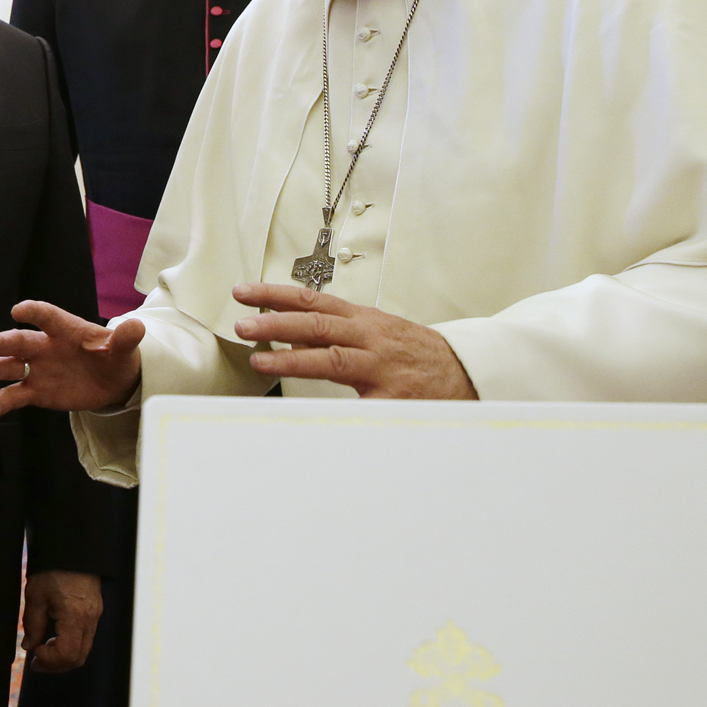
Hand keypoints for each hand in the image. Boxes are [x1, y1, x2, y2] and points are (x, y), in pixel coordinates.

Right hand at [0, 301, 144, 420]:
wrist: (113, 381)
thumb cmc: (115, 356)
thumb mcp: (124, 349)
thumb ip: (125, 339)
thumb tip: (137, 327)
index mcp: (65, 329)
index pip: (46, 316)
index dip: (33, 312)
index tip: (18, 311)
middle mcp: (45, 346)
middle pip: (20, 341)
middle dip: (1, 343)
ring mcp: (38, 369)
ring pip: (11, 366)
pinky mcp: (36, 391)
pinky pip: (14, 396)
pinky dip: (0, 404)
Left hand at [22, 570, 102, 672]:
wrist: (72, 549)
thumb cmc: (54, 569)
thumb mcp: (35, 596)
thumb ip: (32, 625)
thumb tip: (29, 646)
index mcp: (74, 617)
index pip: (67, 654)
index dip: (49, 661)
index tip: (34, 654)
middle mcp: (89, 620)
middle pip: (78, 658)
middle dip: (56, 665)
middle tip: (37, 663)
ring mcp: (94, 616)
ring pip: (83, 650)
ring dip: (63, 657)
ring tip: (43, 652)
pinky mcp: (95, 612)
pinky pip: (85, 638)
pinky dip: (70, 645)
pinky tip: (55, 639)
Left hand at [234, 282, 477, 399]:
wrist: (465, 373)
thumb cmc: (413, 354)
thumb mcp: (374, 333)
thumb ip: (334, 333)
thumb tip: (289, 334)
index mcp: (362, 320)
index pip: (311, 300)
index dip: (275, 294)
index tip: (243, 292)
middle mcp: (369, 338)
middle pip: (316, 324)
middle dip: (274, 322)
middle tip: (242, 324)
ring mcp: (380, 368)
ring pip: (331, 359)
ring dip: (292, 358)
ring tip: (259, 360)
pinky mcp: (392, 399)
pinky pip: (357, 406)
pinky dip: (332, 409)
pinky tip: (304, 414)